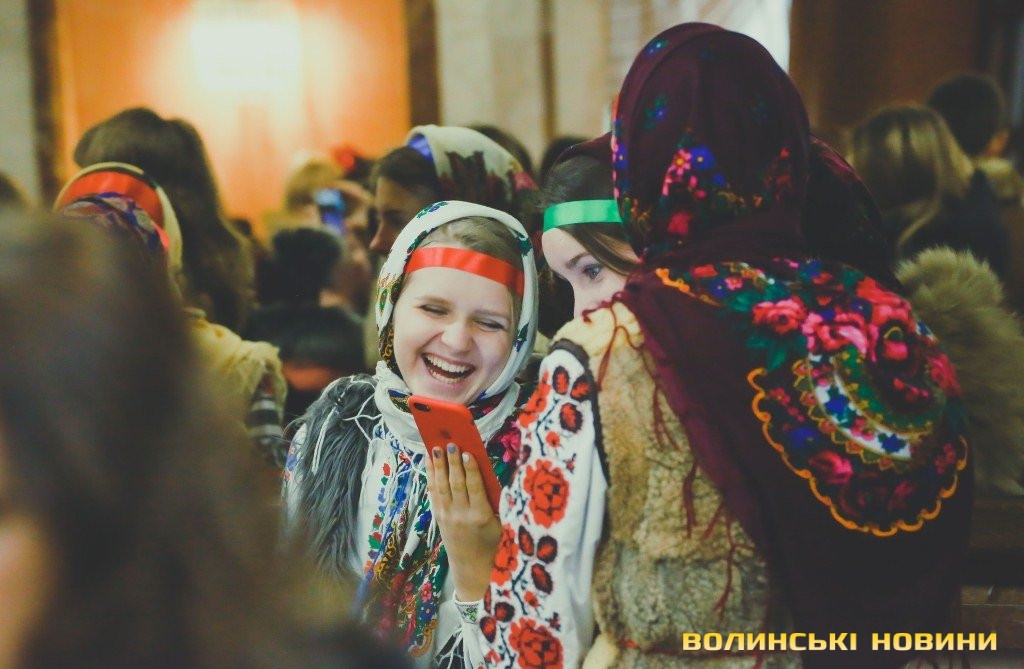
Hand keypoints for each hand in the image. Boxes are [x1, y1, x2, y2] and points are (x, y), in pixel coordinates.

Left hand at [425, 443, 500, 600]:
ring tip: (436, 447)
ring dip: (438, 465)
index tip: (468, 452)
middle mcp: (461, 516)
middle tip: (450, 443)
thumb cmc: (492, 539)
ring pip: (441, 486)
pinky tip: (429, 461)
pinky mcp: (438, 516)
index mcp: (481, 516)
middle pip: (455, 484)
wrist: (473, 565)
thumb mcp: (500, 521)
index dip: (470, 469)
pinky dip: (431, 475)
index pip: (474, 488)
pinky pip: (433, 492)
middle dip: (452, 462)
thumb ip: (494, 498)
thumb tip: (484, 469)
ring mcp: (447, 516)